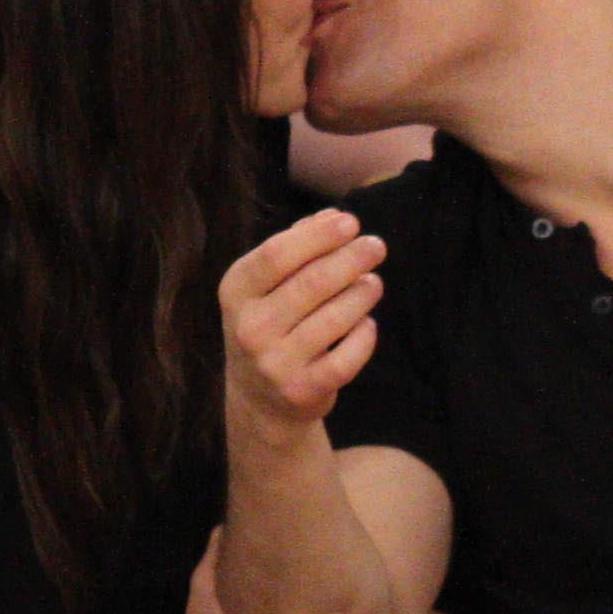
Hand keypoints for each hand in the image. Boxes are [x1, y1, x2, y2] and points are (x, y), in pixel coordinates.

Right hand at [220, 208, 385, 425]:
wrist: (259, 398)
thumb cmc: (271, 322)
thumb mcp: (267, 284)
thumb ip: (296, 246)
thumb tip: (334, 216)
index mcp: (236, 291)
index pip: (276, 254)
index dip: (319, 236)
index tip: (351, 222)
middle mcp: (250, 328)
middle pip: (312, 283)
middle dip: (351, 259)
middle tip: (375, 246)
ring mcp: (274, 363)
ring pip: (334, 319)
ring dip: (362, 294)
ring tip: (373, 283)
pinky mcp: (302, 390)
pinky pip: (346, 358)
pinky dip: (364, 335)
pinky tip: (367, 323)